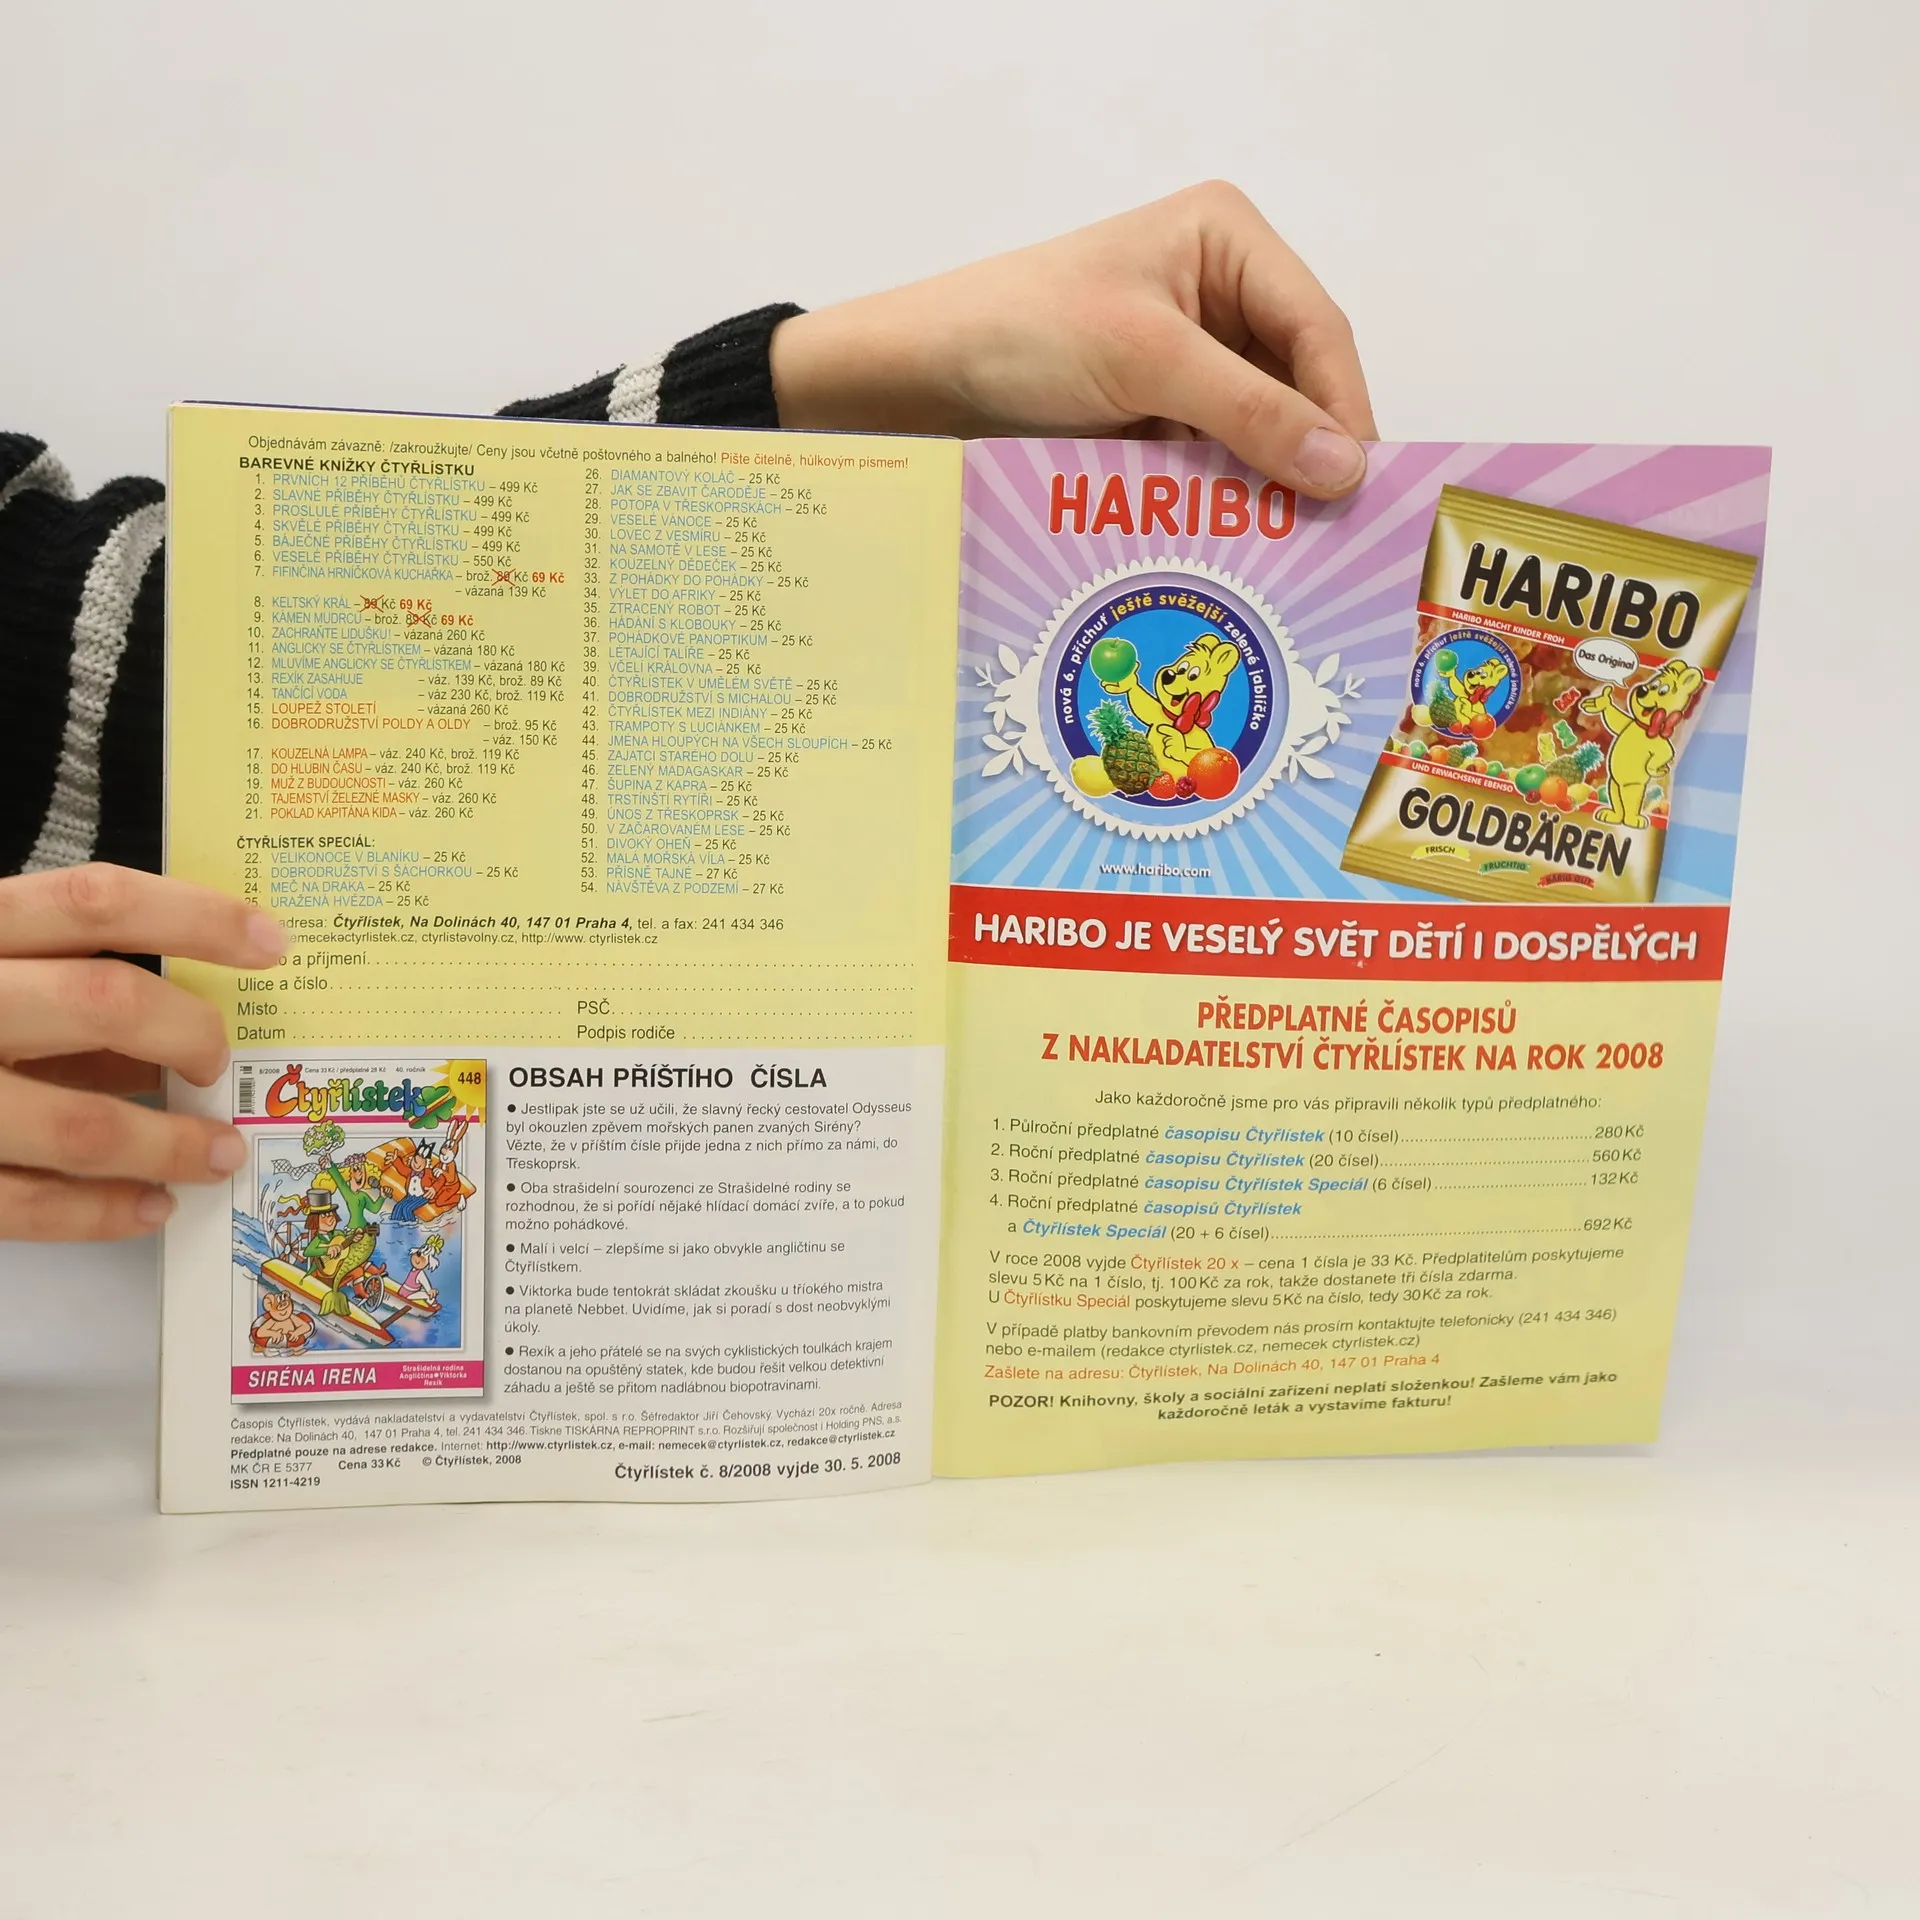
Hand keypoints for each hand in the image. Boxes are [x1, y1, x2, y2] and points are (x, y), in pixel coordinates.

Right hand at [0, 864, 285, 1239]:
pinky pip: (26, 1203)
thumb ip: (65, 988)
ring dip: (169, 1144)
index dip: (195, 917)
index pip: (95, 900)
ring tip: (219, 1155)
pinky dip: (102, 1211)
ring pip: (79, 1121)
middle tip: (221, 1064)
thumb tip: (185, 1022)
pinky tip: (149, 1206)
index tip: (272, 941)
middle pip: (104, 1001)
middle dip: (188, 1036)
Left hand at [770, 181, 1376, 497]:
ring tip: (1288, 548)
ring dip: (1264, 482)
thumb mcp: (1147, 361)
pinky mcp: (1153, 408)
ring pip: (1255, 426)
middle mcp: (1217, 289)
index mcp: (1227, 240)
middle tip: (1334, 534)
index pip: (1317, 328)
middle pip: (1294, 380)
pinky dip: (1220, 494)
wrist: (917, 377)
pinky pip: (1210, 454)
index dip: (1344, 408)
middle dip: (1306, 450)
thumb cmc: (1024, 334)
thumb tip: (1347, 468)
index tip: (1360, 488)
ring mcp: (1185, 352)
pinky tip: (1234, 540)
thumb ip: (1251, 411)